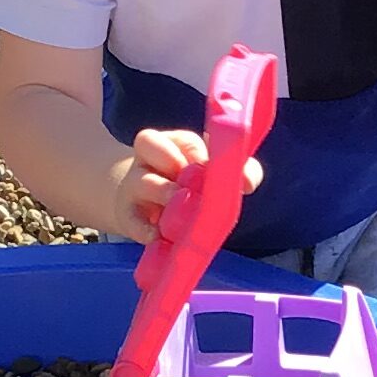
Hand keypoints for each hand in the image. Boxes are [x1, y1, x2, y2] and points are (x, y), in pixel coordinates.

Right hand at [113, 126, 260, 241]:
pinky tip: (158, 236)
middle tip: (194, 184)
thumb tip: (248, 181)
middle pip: (152, 145)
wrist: (142, 209)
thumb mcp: (212, 175)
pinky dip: (144, 229)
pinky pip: (132, 220)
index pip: (185, 139)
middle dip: (174, 161)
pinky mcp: (127, 215)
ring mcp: (135, 185)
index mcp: (174, 144)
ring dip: (163, 192)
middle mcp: (150, 159)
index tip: (216, 169)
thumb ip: (240, 172)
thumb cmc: (188, 188)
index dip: (201, 153)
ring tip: (180, 206)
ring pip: (143, 181)